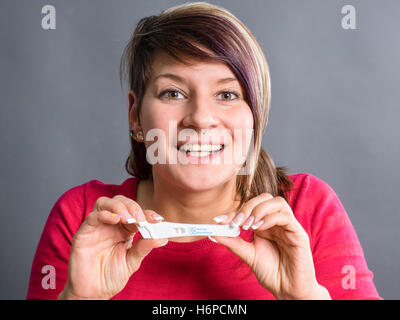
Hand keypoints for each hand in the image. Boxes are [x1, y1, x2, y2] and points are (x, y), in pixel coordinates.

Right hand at [58, 195, 166, 299]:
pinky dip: (105, 215)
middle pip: (121, 202)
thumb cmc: (110, 276)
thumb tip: (162, 238)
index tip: (158, 219)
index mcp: (124, 230)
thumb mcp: (132, 262)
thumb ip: (144, 248)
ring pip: (106, 203)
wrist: (93, 293)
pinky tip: (115, 220)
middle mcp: (111, 225)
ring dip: (120, 207)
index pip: (136, 214)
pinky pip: (92, 216)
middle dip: (134, 208)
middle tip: (142, 220)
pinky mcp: (84, 233)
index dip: (148, 214)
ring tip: (130, 219)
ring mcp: (97, 227)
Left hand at [211, 193, 330, 299]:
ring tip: (248, 226)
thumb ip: (233, 243)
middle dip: (247, 207)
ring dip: (259, 210)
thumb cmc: (271, 273)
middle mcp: (276, 222)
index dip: (233, 211)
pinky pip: (285, 216)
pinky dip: (270, 219)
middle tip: (236, 223)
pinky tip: (260, 229)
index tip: (219, 220)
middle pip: (264, 198)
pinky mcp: (299, 233)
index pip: (250, 208)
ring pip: (277, 202)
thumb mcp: (248, 255)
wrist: (288, 290)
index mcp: (265, 224)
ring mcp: (288, 226)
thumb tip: (213, 234)